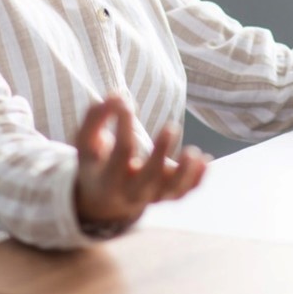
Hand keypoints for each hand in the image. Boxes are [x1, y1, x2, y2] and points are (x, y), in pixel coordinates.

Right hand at [73, 95, 209, 231]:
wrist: (103, 199)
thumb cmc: (95, 162)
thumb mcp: (86, 142)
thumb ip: (96, 117)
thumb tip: (117, 95)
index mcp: (108, 179)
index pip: (121, 152)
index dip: (125, 125)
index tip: (125, 101)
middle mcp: (131, 192)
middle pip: (150, 178)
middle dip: (161, 153)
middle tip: (171, 126)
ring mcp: (151, 197)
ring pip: (172, 191)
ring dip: (185, 173)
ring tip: (195, 152)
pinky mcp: (166, 196)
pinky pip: (184, 192)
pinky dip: (197, 180)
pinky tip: (206, 161)